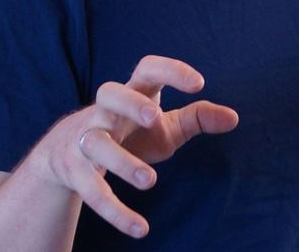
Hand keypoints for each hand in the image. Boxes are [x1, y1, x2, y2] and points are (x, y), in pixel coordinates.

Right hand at [27, 56, 238, 238]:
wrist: (64, 154)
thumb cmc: (130, 132)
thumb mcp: (164, 124)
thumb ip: (198, 118)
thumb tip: (234, 118)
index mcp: (132, 93)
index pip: (147, 69)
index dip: (171, 71)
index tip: (199, 83)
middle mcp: (104, 111)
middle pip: (109, 93)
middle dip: (130, 104)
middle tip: (155, 117)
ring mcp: (85, 139)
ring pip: (96, 144)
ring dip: (121, 161)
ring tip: (150, 182)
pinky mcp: (74, 172)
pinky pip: (92, 191)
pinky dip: (115, 211)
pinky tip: (140, 228)